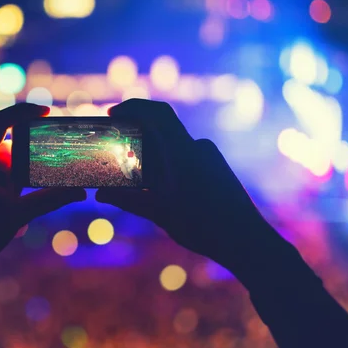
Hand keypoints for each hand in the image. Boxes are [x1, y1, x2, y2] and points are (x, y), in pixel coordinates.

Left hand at [0, 103, 86, 300]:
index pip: (0, 121)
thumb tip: (80, 192)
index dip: (24, 112)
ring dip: (12, 173)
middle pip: (2, 142)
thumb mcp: (19, 214)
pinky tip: (10, 200)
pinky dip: (3, 179)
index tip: (46, 112)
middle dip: (23, 156)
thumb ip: (51, 199)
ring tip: (19, 198)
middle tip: (43, 166)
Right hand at [96, 99, 285, 278]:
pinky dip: (168, 163)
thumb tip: (100, 194)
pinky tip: (160, 186)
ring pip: (174, 145)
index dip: (133, 107)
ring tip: (136, 175)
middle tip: (116, 146)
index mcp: (183, 152)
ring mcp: (210, 157)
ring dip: (153, 152)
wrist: (247, 241)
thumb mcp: (159, 213)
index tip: (112, 114)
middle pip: (162, 128)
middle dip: (138, 133)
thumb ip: (128, 200)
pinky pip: (186, 156)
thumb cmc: (204, 227)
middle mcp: (198, 148)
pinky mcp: (216, 167)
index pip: (156, 113)